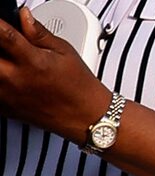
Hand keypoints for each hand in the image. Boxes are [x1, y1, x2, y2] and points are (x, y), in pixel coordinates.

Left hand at [0, 18, 107, 141]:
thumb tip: (24, 17)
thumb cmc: (80, 87)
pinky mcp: (5, 108)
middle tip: (4, 47)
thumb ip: (39, 34)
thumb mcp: (65, 52)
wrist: (87, 119)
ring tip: (9, 63)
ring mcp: (8, 95)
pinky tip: (9, 79)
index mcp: (32, 62)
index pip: (3, 34)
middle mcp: (16, 79)